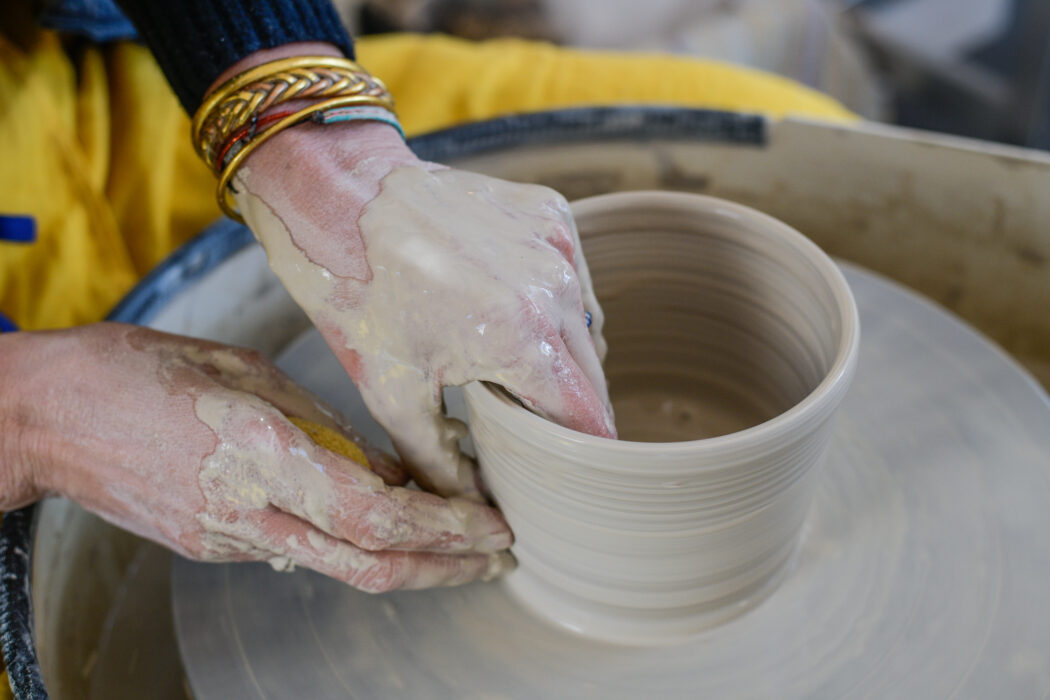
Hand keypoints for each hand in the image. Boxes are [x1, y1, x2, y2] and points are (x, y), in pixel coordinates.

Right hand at [0, 324, 512, 590]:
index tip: (493, 523)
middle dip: (446, 566)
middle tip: (498, 556)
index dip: (445, 528)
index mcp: (262, 456)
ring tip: (461, 545)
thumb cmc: (138, 370)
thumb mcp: (245, 373)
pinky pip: (301, 550)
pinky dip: (355, 543)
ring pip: (340, 568)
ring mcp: (228, 538)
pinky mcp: (213, 544)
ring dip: (409, 562)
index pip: (377, 517)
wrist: (45, 417)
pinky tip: (386, 523)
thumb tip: (385, 462)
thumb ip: (322, 424)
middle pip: (370, 565)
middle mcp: (250, 511)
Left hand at [234, 121, 615, 498]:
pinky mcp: (552, 214)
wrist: (341, 194)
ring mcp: (558, 245)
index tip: (569, 468)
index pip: (589, 419)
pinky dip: (555, 305)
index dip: (582, 451)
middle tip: (527, 422)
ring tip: (508, 362)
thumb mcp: (390, 393)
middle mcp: (556, 289)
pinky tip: (508, 308)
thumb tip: (478, 509)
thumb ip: (442, 463)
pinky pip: (575, 280)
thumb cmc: (358, 292)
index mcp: (523, 339)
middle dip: (568, 409)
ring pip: (589, 329)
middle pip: (594, 377)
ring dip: (564, 358)